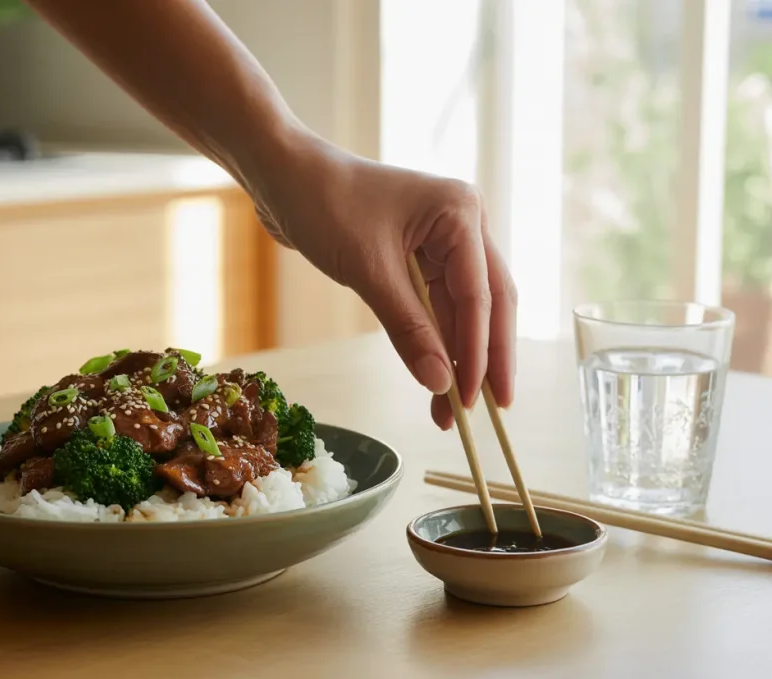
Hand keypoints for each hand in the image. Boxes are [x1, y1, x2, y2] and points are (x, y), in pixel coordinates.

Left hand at [249, 133, 517, 428]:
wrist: (281, 175)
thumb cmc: (324, 204)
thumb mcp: (368, 270)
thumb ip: (408, 328)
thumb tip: (439, 382)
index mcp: (461, 213)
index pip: (480, 295)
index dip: (478, 352)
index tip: (472, 399)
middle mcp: (462, 224)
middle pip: (488, 302)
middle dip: (486, 358)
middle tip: (490, 410)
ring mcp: (442, 241)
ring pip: (462, 310)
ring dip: (458, 357)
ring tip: (452, 410)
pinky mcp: (418, 257)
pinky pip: (436, 306)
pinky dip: (435, 341)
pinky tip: (434, 377)